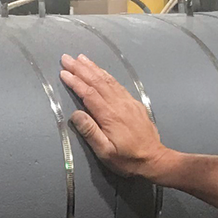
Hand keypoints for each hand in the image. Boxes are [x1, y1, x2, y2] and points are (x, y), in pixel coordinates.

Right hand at [59, 53, 170, 179]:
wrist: (154, 159)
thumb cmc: (126, 159)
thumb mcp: (105, 152)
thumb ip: (90, 132)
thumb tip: (75, 114)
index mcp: (109, 116)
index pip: (89, 94)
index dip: (75, 82)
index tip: (63, 73)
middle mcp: (119, 104)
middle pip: (97, 82)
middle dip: (81, 69)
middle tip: (66, 58)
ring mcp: (128, 102)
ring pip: (108, 80)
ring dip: (93, 68)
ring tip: (81, 58)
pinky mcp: (134, 103)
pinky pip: (118, 84)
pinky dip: (107, 75)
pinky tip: (101, 71)